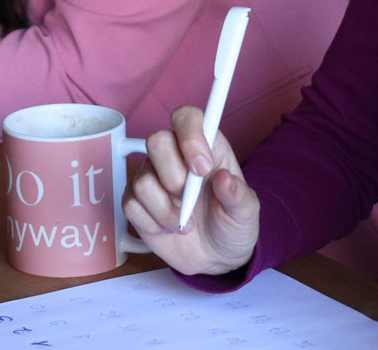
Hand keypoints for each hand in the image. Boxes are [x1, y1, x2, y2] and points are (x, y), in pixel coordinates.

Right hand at [122, 105, 260, 276]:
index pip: (187, 118)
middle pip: (156, 141)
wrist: (214, 259)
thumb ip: (238, 195)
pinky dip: (153, 223)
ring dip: (166, 210)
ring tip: (185, 222)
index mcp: (204, 147)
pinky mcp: (136, 200)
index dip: (190, 136)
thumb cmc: (230, 225)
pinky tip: (168, 227)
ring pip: (142, 180)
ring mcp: (152, 176)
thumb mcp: (246, 213)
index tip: (203, 169)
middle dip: (174, 178)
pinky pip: (131, 205)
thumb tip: (226, 178)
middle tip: (191, 201)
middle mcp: (174, 155)